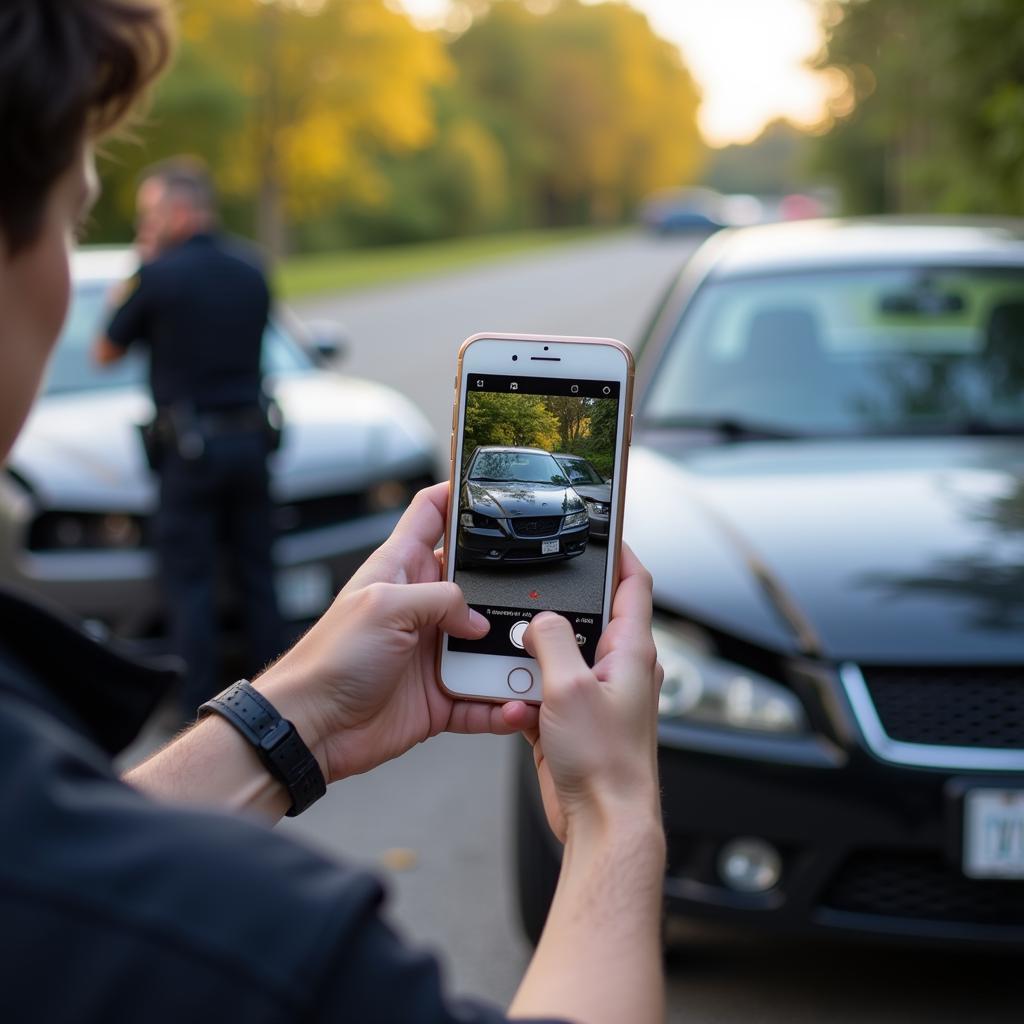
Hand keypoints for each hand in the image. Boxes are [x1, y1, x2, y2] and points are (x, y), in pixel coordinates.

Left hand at [256, 484, 538, 781]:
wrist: (313, 728)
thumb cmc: (329, 659)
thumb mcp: (385, 605)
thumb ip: (440, 598)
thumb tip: (478, 619)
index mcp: (401, 569)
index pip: (432, 515)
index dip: (457, 494)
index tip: (490, 484)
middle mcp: (420, 607)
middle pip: (477, 581)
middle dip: (507, 584)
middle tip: (539, 588)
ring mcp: (433, 651)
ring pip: (489, 643)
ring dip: (513, 651)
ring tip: (538, 654)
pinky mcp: (441, 694)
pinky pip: (483, 697)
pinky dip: (502, 703)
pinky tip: (518, 704)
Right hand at [522, 546, 662, 841]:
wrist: (603, 822)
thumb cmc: (606, 763)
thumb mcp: (570, 687)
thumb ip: (552, 641)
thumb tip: (539, 621)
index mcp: (632, 652)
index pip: (634, 584)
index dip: (620, 553)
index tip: (603, 531)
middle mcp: (619, 669)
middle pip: (588, 618)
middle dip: (556, 610)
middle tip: (531, 602)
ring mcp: (596, 695)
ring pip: (559, 655)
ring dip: (534, 657)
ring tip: (519, 665)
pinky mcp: (575, 720)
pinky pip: (545, 690)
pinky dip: (527, 692)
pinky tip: (518, 705)